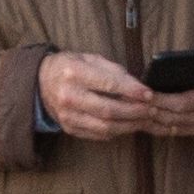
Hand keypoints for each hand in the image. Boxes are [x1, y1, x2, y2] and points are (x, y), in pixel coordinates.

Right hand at [38, 50, 178, 140]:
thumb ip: (114, 72)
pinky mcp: (69, 128)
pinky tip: (127, 125)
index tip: (149, 94)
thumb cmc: (70, 67)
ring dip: (129, 125)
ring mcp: (68, 116)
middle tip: (152, 110)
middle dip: (134, 111)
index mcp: (74, 73)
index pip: (108, 84)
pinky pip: (98, 134)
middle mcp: (69, 96)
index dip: (131, 91)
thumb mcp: (90, 59)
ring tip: (144, 120)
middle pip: (108, 110)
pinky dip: (116, 131)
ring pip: (105, 126)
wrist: (41, 82)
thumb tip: (138, 87)